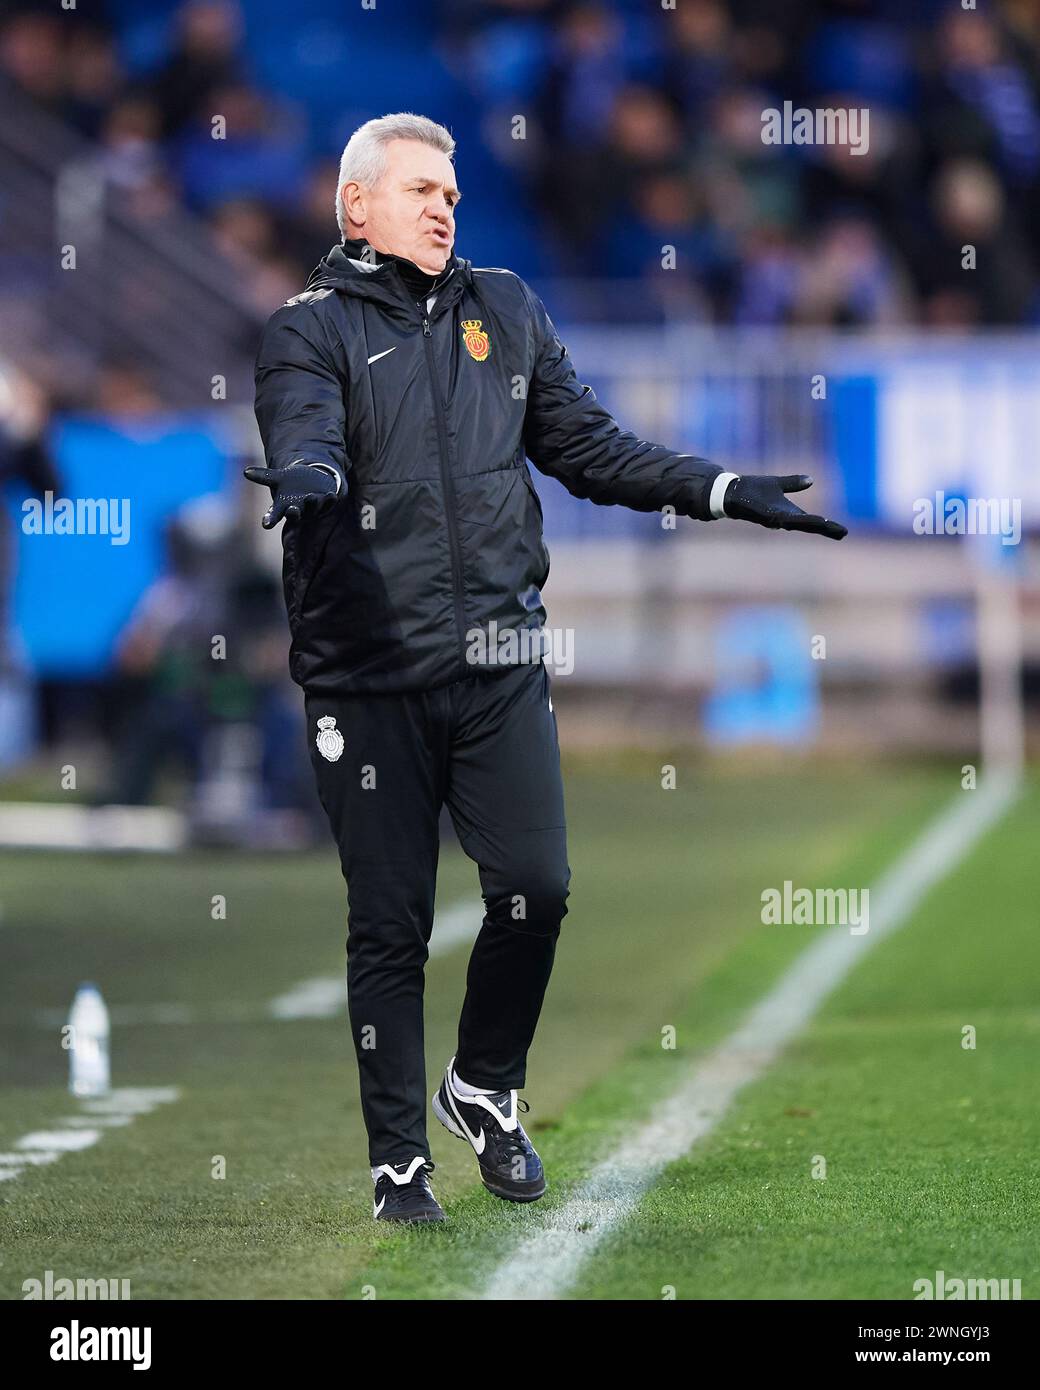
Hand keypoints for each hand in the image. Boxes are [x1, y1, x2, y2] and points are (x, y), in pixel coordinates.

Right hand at [243, 463, 338, 528]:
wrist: (311, 482)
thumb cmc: (291, 483)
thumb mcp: (277, 479)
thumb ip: (263, 476)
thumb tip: (245, 471)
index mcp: (283, 507)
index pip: (274, 515)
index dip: (270, 520)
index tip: (265, 524)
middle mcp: (298, 511)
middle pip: (295, 516)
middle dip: (294, 514)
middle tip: (291, 509)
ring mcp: (312, 509)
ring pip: (312, 510)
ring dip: (311, 504)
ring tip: (310, 496)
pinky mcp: (326, 505)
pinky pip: (328, 504)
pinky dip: (330, 500)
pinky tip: (331, 494)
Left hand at [723, 474, 846, 539]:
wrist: (731, 491)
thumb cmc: (752, 490)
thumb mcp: (778, 484)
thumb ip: (794, 483)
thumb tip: (811, 480)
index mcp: (789, 513)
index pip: (812, 521)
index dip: (827, 526)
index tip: (843, 532)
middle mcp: (783, 519)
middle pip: (808, 525)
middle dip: (825, 529)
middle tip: (843, 534)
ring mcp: (774, 519)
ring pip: (797, 524)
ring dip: (812, 525)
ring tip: (827, 526)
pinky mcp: (764, 515)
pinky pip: (781, 519)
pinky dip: (792, 520)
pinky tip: (802, 520)